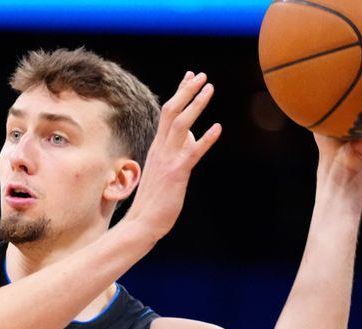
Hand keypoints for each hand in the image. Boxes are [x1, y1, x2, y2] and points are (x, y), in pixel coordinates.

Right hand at [119, 71, 221, 236]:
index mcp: (158, 146)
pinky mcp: (177, 173)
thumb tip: (193, 136)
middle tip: (201, 75)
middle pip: (172, 111)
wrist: (143, 221)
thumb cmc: (156, 198)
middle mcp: (161, 148)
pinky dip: (206, 139)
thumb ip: (177, 149)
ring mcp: (168, 159)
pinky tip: (218, 128)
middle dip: (187, 91)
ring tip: (209, 88)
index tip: (190, 76)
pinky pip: (193, 152)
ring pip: (181, 124)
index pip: (168, 112)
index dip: (181, 92)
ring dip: (196, 104)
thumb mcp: (166, 168)